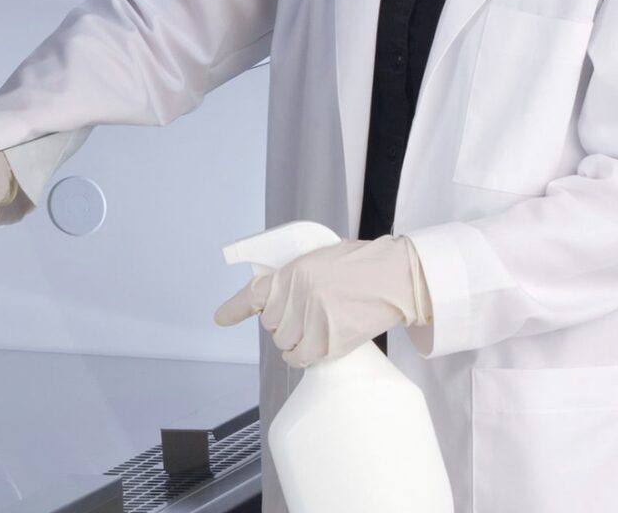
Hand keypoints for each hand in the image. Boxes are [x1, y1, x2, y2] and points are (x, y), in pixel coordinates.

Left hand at [214, 236, 431, 367]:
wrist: (397, 277)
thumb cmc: (362, 266)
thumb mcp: (320, 260)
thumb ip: (296, 279)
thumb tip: (277, 303)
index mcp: (295, 271)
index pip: (256, 294)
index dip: (235, 309)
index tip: (220, 318)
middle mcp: (300, 295)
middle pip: (271, 325)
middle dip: (282, 324)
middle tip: (304, 316)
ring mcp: (315, 319)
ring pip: (284, 343)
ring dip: (294, 341)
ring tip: (313, 330)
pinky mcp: (331, 340)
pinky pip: (301, 358)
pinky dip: (302, 357)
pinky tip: (311, 349)